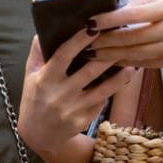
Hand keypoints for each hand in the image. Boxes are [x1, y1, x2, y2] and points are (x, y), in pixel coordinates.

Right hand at [17, 31, 136, 155]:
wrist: (39, 135)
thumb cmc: (34, 99)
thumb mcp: (30, 75)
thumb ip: (37, 52)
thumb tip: (44, 30)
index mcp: (45, 80)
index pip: (63, 56)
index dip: (78, 41)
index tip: (93, 28)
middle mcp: (59, 95)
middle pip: (89, 71)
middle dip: (107, 56)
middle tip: (122, 41)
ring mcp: (73, 110)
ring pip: (103, 89)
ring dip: (120, 76)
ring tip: (132, 63)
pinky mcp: (83, 121)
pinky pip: (101, 102)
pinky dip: (111, 90)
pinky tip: (122, 80)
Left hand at [88, 0, 162, 71]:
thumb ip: (149, 4)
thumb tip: (120, 9)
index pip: (133, 14)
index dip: (110, 19)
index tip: (91, 22)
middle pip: (130, 37)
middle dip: (104, 41)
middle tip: (84, 43)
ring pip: (135, 54)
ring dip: (111, 56)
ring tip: (92, 55)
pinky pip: (145, 63)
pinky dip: (127, 63)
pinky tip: (112, 62)